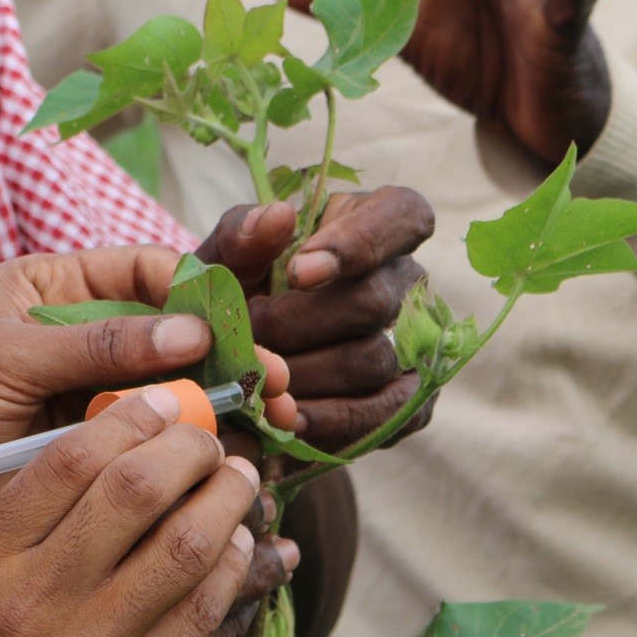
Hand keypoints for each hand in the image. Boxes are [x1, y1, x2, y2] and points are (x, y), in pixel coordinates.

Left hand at [0, 245, 293, 581]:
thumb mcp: (2, 357)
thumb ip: (97, 345)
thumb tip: (190, 331)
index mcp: (53, 292)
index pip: (147, 273)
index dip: (202, 293)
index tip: (246, 323)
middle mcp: (79, 344)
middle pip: (175, 338)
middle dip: (229, 357)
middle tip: (275, 387)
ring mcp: (86, 405)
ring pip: (173, 401)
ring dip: (221, 412)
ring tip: (272, 428)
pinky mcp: (88, 464)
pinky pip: (152, 457)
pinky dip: (192, 461)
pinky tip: (232, 466)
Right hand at [0, 387, 285, 636]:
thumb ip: (10, 524)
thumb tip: (100, 453)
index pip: (69, 460)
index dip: (128, 418)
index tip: (155, 404)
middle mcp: (30, 605)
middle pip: (138, 490)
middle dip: (189, 448)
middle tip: (208, 437)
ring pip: (186, 549)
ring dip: (225, 501)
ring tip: (235, 481)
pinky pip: (200, 618)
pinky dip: (231, 570)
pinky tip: (236, 547)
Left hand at [197, 188, 435, 451]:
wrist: (232, 366)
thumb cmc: (235, 295)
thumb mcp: (224, 260)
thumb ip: (242, 234)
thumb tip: (276, 216)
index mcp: (368, 225)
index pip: (401, 215)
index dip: (357, 244)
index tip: (297, 273)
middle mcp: (402, 280)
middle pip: (372, 301)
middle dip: (296, 326)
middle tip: (247, 339)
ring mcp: (412, 342)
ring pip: (373, 360)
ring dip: (305, 376)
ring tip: (255, 381)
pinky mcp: (409, 400)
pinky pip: (382, 414)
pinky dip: (329, 420)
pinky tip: (287, 419)